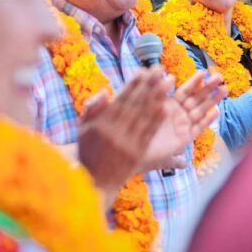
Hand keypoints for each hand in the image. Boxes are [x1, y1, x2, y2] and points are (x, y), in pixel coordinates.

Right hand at [77, 68, 168, 192]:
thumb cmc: (88, 150)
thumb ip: (93, 107)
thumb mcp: (83, 128)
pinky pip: (148, 134)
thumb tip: (106, 90)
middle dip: (149, 85)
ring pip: (145, 116)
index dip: (133, 84)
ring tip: (167, 82)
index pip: (120, 99)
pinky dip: (157, 120)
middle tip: (160, 69)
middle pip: (136, 104)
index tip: (143, 70)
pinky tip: (165, 107)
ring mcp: (127, 143)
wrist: (93, 181)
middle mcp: (115, 132)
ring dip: (158, 97)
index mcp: (101, 124)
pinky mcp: (137, 154)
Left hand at [138, 70, 226, 171]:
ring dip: (212, 101)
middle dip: (208, 88)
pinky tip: (216, 111)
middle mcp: (177, 114)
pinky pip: (198, 128)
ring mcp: (182, 126)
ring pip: (200, 111)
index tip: (203, 73)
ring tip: (224, 89)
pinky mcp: (184, 139)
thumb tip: (161, 74)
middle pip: (196, 99)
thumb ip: (156, 91)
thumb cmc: (137, 127)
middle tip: (219, 76)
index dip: (194, 82)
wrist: (132, 150)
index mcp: (168, 105)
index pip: (184, 91)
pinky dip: (207, 120)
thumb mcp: (146, 107)